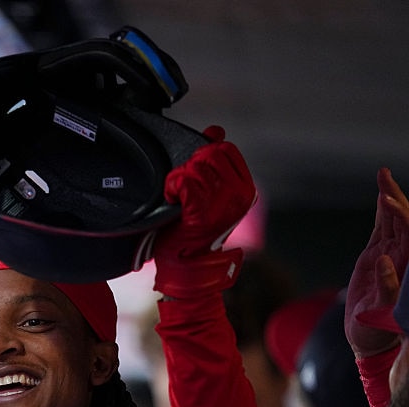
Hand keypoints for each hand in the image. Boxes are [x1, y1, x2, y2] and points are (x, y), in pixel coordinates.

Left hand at [153, 126, 255, 297]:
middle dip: (190, 166)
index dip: (204, 155)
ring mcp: (223, 204)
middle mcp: (239, 194)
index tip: (193, 175)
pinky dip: (172, 186)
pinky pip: (184, 181)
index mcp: (244, 187)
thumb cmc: (192, 230)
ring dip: (179, 178)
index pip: (225, 149)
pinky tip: (171, 198)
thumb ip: (213, 162)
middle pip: (210, 154)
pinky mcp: (203, 213)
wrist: (187, 267)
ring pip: (196, 166)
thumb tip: (215, 130)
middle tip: (182, 187)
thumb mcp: (208, 192)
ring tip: (176, 196)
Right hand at [345, 168, 408, 357]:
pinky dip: (380, 213)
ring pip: (393, 221)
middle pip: (404, 220)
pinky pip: (381, 230)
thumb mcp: (384, 314)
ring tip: (382, 176)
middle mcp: (404, 257)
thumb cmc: (378, 330)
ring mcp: (391, 255)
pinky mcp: (377, 257)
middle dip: (394, 196)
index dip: (400, 216)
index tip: (386, 201)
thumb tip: (384, 260)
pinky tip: (381, 197)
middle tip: (383, 174)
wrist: (367, 338)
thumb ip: (388, 288)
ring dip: (388, 198)